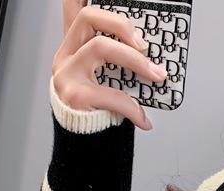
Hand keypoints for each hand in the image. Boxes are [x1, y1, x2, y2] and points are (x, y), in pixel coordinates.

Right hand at [53, 0, 168, 129]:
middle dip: (122, 26)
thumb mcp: (109, 79)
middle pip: (88, 17)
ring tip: (156, 76)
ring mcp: (67, 73)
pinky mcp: (75, 96)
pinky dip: (133, 107)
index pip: (74, 9)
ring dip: (136, 61)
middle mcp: (66, 55)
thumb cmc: (99, 108)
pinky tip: (143, 119)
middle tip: (146, 46)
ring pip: (100, 47)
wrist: (86, 143)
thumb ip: (120, 62)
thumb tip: (156, 58)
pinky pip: (111, 93)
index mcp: (75, 46)